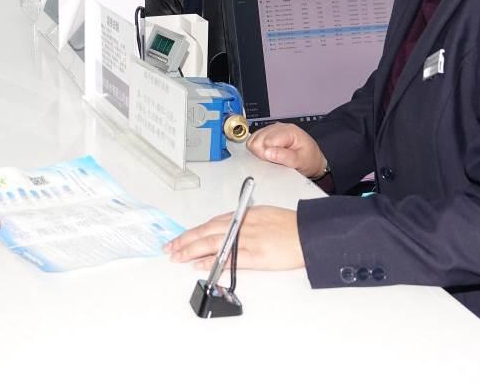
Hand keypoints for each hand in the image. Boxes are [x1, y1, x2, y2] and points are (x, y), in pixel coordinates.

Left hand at [164, 206, 303, 276]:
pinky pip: (228, 257)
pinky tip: (199, 264)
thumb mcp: (264, 215)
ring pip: (212, 243)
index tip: (181, 238)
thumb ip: (244, 222)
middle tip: (170, 248)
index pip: (211, 223)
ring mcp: (247, 239)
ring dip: (191, 249)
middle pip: (206, 231)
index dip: (194, 231)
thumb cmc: (290, 225)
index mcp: (243, 215)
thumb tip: (228, 230)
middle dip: (185, 240)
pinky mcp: (255, 254)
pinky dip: (212, 260)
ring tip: (177, 256)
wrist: (309, 232)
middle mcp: (241, 224)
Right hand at [247, 123, 326, 178]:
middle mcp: (280, 127)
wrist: (313, 160)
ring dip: (259, 151)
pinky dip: (257, 149)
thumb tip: (267, 153)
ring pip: (253, 139)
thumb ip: (284, 157)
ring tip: (271, 157)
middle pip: (257, 139)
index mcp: (289, 131)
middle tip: (273, 161)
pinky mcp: (267, 133)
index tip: (273, 162)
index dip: (266, 155)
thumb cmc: (309, 160)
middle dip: (262, 153)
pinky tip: (267, 154)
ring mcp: (272, 129)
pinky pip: (253, 139)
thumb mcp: (301, 161)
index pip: (267, 141)